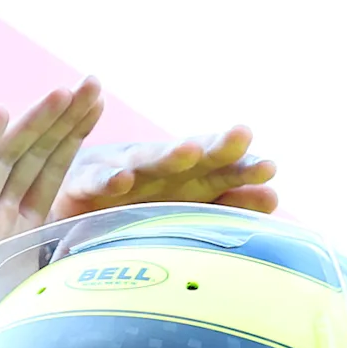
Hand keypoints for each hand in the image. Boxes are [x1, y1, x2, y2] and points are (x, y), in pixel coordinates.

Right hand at [0, 82, 105, 347]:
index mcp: (25, 229)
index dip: (75, 135)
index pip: (53, 170)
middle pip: (32, 156)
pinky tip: (0, 116)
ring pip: (3, 160)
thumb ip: (87, 271)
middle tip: (92, 81)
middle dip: (61, 118)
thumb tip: (154, 258)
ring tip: (61, 92)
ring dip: (31, 125)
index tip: (102, 101)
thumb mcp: (60, 301)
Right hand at [56, 126, 276, 217]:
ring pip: (147, 162)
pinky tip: (120, 180)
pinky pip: (96, 182)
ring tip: (188, 151)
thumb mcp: (183, 211)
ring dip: (167, 155)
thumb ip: (226, 206)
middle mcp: (158, 169)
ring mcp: (121, 173)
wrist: (72, 209)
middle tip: (241, 136)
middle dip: (215, 147)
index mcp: (186, 178)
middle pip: (191, 156)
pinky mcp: (83, 186)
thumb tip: (274, 198)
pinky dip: (106, 180)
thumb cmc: (137, 209)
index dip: (243, 168)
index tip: (270, 169)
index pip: (221, 170)